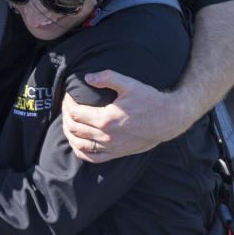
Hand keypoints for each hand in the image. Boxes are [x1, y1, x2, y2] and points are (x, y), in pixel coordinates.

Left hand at [62, 71, 194, 162]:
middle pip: (74, 128)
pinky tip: (78, 143)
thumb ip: (107, 77)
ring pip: (79, 145)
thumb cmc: (149, 100)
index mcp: (106, 119)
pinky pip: (92, 158)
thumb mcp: (129, 84)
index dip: (67, 103)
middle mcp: (106, 136)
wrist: (168, 120)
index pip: (75, 113)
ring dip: (69, 134)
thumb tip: (87, 77)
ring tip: (68, 123)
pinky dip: (80, 151)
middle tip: (66, 107)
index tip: (67, 95)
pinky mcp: (116, 154)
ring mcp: (110, 147)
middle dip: (65, 116)